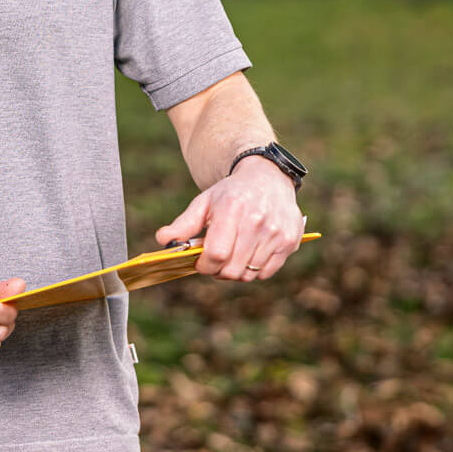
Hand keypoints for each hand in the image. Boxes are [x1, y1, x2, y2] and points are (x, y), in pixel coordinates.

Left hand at [155, 155, 304, 281]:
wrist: (267, 178)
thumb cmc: (231, 193)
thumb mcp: (204, 202)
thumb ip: (183, 224)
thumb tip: (162, 240)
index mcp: (232, 210)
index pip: (216, 254)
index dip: (205, 265)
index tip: (201, 262)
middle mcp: (257, 221)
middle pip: (232, 269)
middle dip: (218, 271)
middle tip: (215, 262)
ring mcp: (276, 232)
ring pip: (250, 274)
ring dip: (236, 271)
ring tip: (232, 255)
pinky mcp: (290, 241)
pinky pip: (267, 272)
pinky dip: (255, 270)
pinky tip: (249, 254)